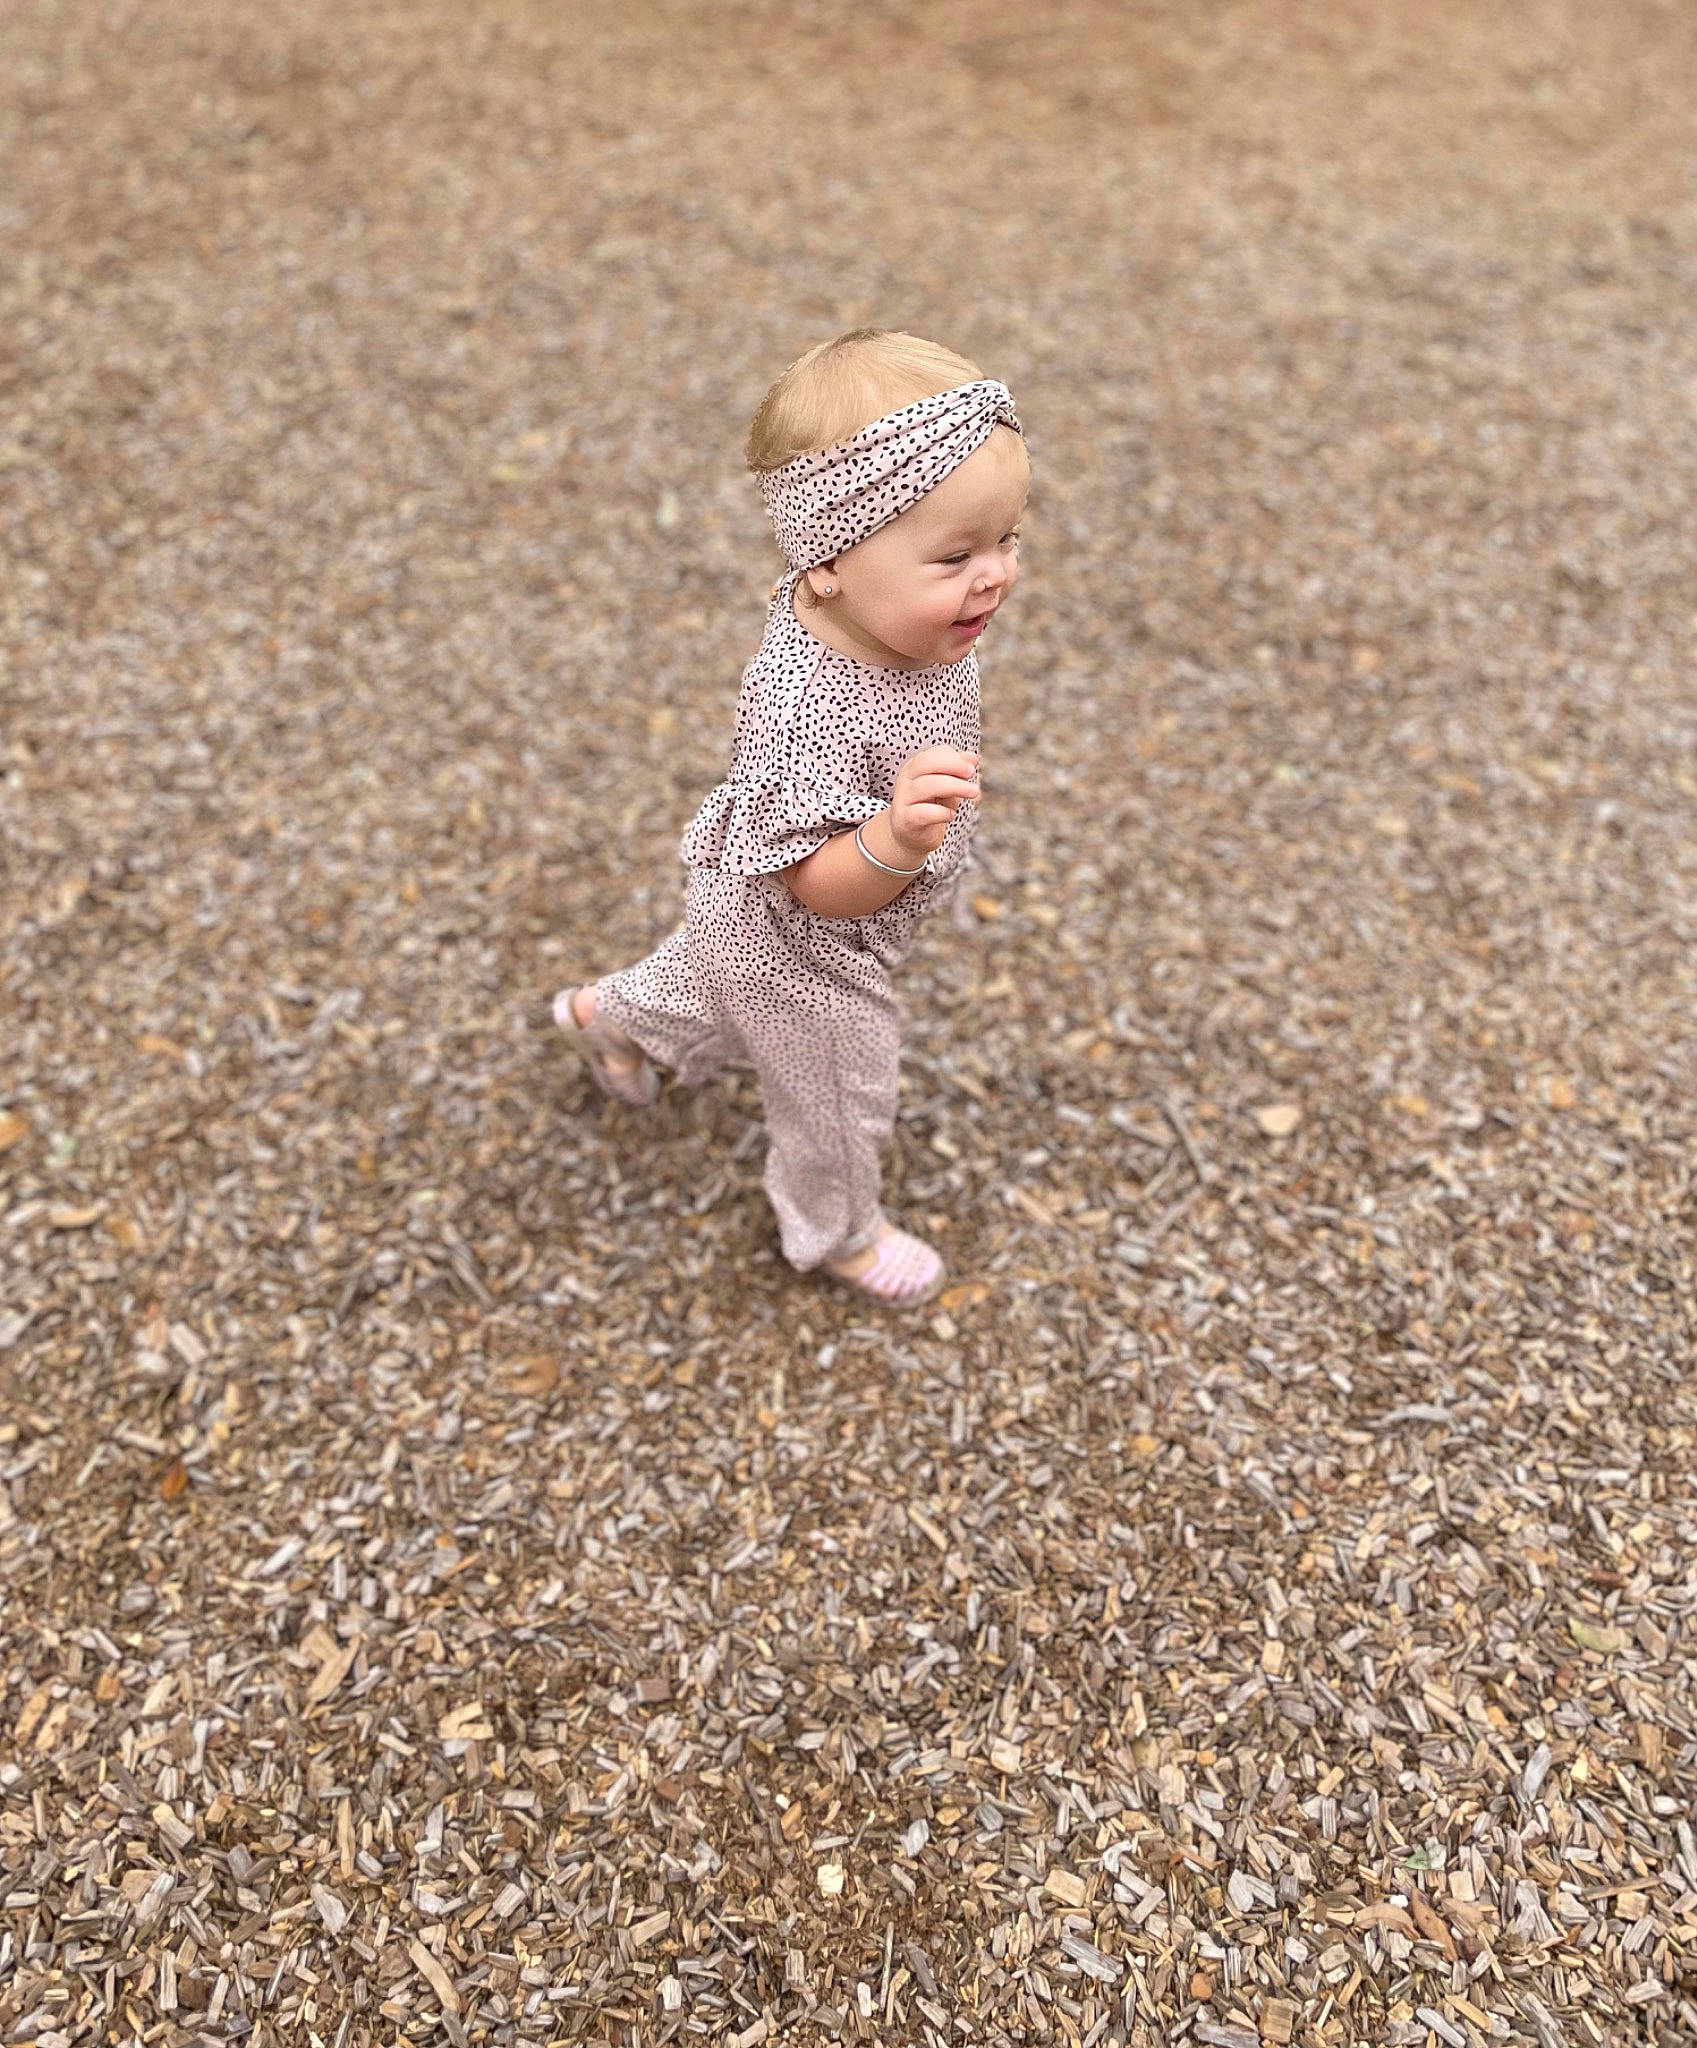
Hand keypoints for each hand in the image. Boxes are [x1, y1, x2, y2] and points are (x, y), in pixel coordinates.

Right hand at [884, 746, 980, 861]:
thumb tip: (972, 757)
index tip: (971, 767)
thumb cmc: (932, 807)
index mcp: (915, 767)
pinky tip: (951, 815)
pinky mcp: (905, 820)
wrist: (913, 837)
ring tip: (974, 793)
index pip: (932, 754)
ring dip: (955, 787)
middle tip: (972, 773)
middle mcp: (906, 779)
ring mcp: (903, 799)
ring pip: (926, 786)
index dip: (953, 758)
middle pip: (925, 763)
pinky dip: (942, 813)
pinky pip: (924, 812)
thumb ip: (958, 772)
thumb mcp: (948, 787)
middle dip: (952, 765)